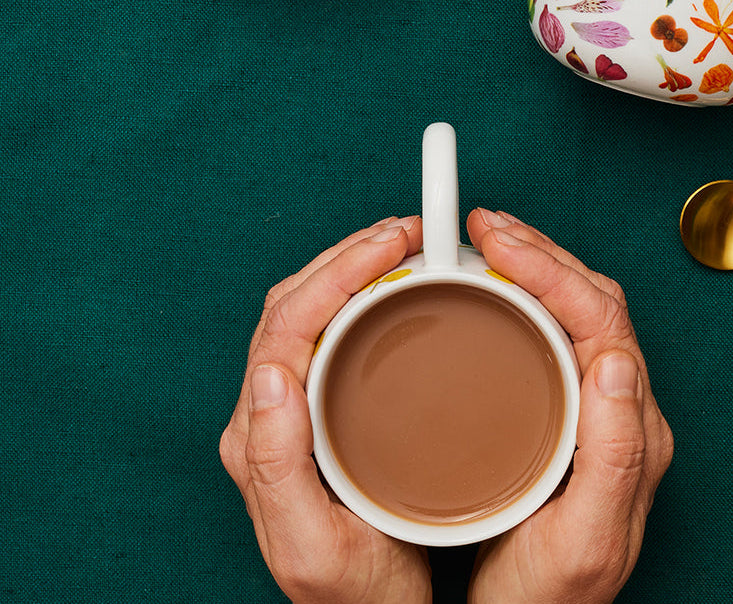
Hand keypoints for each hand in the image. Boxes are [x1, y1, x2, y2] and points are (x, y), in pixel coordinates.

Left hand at [220, 217, 432, 603]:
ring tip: (404, 242)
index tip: (395, 242)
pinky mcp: (317, 407)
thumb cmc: (354, 591)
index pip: (288, 326)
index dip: (339, 272)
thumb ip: (278, 463)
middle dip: (349, 254)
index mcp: (258, 440)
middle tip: (409, 229)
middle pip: (295, 304)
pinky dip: (360, 290)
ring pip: (310, 309)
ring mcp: (291, 408)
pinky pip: (329, 329)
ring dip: (352, 264)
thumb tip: (270, 372)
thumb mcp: (312, 545)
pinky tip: (395, 282)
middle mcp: (266, 414)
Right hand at [465, 209, 672, 603]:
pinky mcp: (571, 411)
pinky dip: (526, 294)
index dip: (549, 267)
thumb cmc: (551, 596)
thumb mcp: (584, 540)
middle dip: (540, 251)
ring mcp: (598, 407)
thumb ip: (613, 453)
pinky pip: (557, 331)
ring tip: (489, 240)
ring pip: (577, 309)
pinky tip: (494, 287)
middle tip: (484, 224)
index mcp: (633, 429)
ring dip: (536, 264)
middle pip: (592, 301)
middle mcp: (624, 409)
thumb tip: (616, 359)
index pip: (600, 319)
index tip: (495, 238)